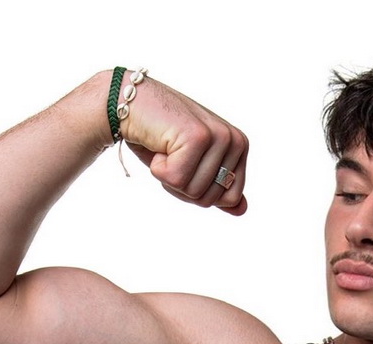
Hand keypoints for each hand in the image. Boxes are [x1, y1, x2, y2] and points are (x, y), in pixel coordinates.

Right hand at [118, 75, 248, 214]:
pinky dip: (159, 169)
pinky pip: (177, 180)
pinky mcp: (197, 137)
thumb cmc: (161, 138)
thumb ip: (218, 189)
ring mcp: (218, 136)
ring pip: (195, 192)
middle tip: (172, 155)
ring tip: (165, 148)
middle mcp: (235, 140)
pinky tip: (158, 144)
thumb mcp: (194, 167)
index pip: (230, 199)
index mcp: (240, 146)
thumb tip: (242, 210)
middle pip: (211, 199)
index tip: (186, 164)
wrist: (129, 104)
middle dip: (183, 186)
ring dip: (169, 177)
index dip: (201, 192)